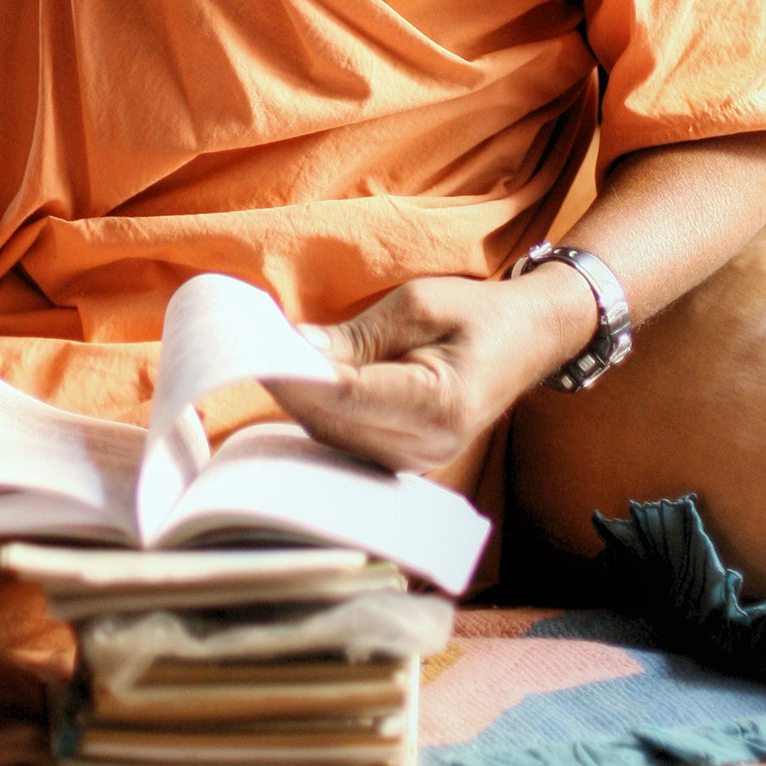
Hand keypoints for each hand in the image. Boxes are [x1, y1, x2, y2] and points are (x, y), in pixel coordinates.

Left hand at [266, 268, 596, 476]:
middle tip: (238, 345)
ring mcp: (415, 461)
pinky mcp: (401, 460)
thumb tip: (296, 348)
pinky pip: (343, 439)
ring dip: (294, 398)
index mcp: (439, 405)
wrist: (527, 341)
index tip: (250, 348)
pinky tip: (293, 379)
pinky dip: (314, 409)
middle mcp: (427, 447)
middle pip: (332, 422)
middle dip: (284, 385)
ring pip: (330, 436)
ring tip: (259, 356)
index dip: (295, 374)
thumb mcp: (420, 303)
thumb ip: (359, 334)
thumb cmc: (477, 314)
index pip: (348, 395)